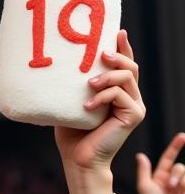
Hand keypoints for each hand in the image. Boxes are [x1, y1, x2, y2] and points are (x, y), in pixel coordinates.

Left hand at [55, 30, 144, 190]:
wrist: (78, 161)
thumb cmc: (72, 136)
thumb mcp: (71, 105)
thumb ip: (74, 89)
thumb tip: (60, 67)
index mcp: (117, 94)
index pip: (123, 66)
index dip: (122, 48)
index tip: (116, 32)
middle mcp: (130, 98)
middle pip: (130, 67)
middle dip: (117, 56)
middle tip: (100, 53)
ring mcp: (134, 107)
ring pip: (127, 77)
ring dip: (107, 76)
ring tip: (88, 84)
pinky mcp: (134, 116)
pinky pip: (120, 95)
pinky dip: (102, 97)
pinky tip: (86, 106)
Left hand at [136, 132, 184, 193]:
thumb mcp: (145, 187)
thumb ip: (144, 171)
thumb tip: (140, 155)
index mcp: (161, 176)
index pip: (169, 157)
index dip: (175, 146)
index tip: (182, 136)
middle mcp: (174, 179)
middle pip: (181, 167)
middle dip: (177, 176)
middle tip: (171, 188)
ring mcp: (184, 186)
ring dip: (184, 185)